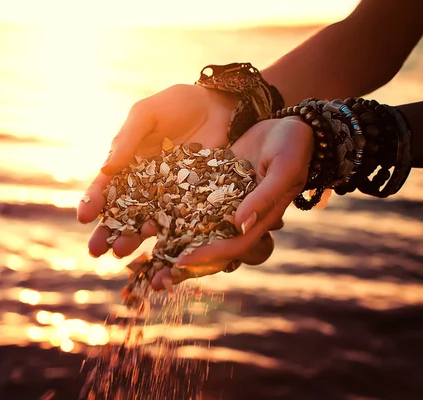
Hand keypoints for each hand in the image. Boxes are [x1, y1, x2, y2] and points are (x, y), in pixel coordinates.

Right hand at [78, 84, 238, 257]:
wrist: (218, 105)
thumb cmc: (176, 105)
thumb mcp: (146, 115)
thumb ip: (127, 140)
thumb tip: (105, 169)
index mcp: (125, 164)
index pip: (104, 187)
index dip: (92, 202)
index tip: (83, 216)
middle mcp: (142, 185)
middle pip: (120, 213)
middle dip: (106, 232)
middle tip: (95, 250)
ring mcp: (166, 195)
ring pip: (144, 222)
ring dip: (131, 238)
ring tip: (121, 252)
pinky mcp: (190, 200)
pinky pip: (177, 220)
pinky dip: (168, 234)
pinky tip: (159, 245)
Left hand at [148, 117, 313, 289]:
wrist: (286, 126)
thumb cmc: (292, 147)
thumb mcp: (283, 169)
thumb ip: (264, 197)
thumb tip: (239, 225)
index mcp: (258, 221)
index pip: (233, 247)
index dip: (208, 256)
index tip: (181, 261)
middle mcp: (237, 218)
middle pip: (208, 248)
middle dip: (183, 265)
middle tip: (155, 280)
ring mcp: (221, 204)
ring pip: (192, 229)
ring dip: (168, 244)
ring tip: (142, 259)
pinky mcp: (209, 187)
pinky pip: (186, 203)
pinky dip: (166, 214)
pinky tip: (143, 220)